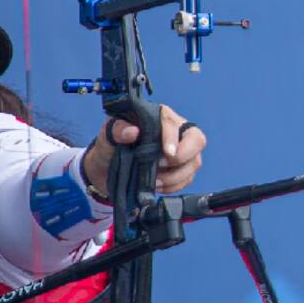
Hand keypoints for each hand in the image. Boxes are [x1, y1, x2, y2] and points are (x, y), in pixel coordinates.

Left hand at [82, 104, 205, 196]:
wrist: (106, 168)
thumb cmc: (109, 146)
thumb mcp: (107, 136)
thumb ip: (117, 130)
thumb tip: (132, 132)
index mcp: (158, 116)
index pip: (173, 123)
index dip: (172, 138)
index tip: (167, 153)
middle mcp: (175, 131)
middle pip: (197, 140)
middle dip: (183, 157)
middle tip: (161, 166)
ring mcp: (181, 150)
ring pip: (194, 163)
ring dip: (174, 176)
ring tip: (153, 180)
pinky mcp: (180, 169)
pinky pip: (187, 179)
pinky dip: (173, 186)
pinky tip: (156, 185)